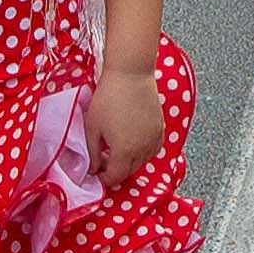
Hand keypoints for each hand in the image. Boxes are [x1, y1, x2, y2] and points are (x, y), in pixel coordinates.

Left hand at [90, 63, 166, 190]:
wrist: (131, 74)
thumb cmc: (108, 98)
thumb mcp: (92, 127)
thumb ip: (93, 153)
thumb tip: (93, 169)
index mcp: (124, 152)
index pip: (115, 177)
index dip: (103, 177)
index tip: (96, 170)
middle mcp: (143, 150)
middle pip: (129, 172)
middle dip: (115, 170)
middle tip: (103, 158)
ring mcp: (154, 140)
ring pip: (142, 162)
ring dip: (129, 161)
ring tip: (117, 147)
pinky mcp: (161, 129)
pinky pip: (153, 150)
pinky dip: (143, 151)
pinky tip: (132, 140)